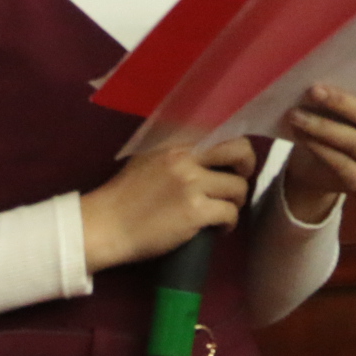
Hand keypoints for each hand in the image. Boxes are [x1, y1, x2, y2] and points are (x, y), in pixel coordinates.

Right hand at [80, 137, 255, 272]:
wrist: (107, 224)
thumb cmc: (125, 194)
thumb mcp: (148, 156)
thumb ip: (176, 148)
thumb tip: (209, 149)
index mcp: (175, 139)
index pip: (220, 127)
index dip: (233, 144)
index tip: (233, 158)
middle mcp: (186, 155)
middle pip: (239, 149)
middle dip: (247, 165)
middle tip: (240, 177)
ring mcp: (191, 183)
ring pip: (238, 186)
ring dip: (236, 201)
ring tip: (223, 209)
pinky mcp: (195, 210)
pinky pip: (230, 213)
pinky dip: (229, 223)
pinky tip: (218, 228)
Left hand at [278, 57, 355, 223]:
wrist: (314, 166)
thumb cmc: (332, 119)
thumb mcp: (341, 100)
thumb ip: (344, 84)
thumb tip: (320, 64)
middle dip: (344, 104)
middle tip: (313, 90)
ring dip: (323, 127)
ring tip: (296, 116)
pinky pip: (342, 164)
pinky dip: (319, 148)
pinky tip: (301, 135)